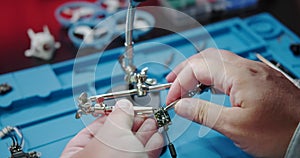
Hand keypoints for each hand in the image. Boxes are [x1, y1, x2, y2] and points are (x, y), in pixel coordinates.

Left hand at [61, 99, 162, 157]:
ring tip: (154, 122)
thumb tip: (124, 106)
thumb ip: (119, 115)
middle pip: (118, 136)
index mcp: (80, 150)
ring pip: (133, 146)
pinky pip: (144, 155)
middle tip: (145, 113)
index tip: (129, 107)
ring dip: (146, 132)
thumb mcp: (113, 133)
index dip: (116, 113)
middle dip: (135, 122)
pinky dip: (152, 145)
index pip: (98, 125)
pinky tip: (157, 137)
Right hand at [166, 48, 299, 157]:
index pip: (198, 68)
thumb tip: (182, 105)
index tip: (172, 99)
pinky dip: (213, 75)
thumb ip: (204, 113)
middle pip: (207, 57)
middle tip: (173, 84)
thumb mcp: (235, 126)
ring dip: (199, 70)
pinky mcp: (260, 78)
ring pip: (218, 60)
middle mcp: (248, 67)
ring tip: (186, 83)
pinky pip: (230, 68)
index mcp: (239, 75)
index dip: (180, 83)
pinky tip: (209, 86)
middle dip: (186, 69)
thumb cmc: (280, 131)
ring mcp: (255, 71)